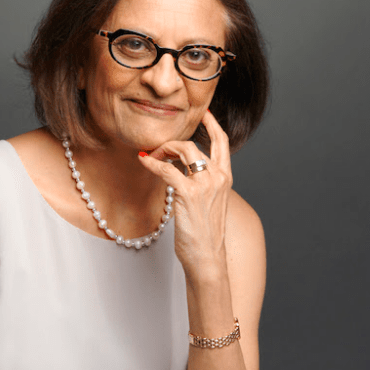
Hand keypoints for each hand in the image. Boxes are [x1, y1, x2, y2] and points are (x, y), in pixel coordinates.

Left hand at [138, 110, 232, 277]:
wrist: (207, 257)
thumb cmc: (206, 235)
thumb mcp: (210, 205)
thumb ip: (202, 185)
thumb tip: (181, 172)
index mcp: (225, 179)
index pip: (222, 142)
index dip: (213, 124)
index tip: (204, 112)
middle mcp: (217, 178)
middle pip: (194, 145)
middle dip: (172, 143)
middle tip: (158, 150)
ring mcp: (204, 185)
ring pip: (182, 151)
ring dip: (163, 150)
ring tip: (151, 158)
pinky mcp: (188, 194)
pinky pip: (167, 169)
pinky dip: (152, 163)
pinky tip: (144, 161)